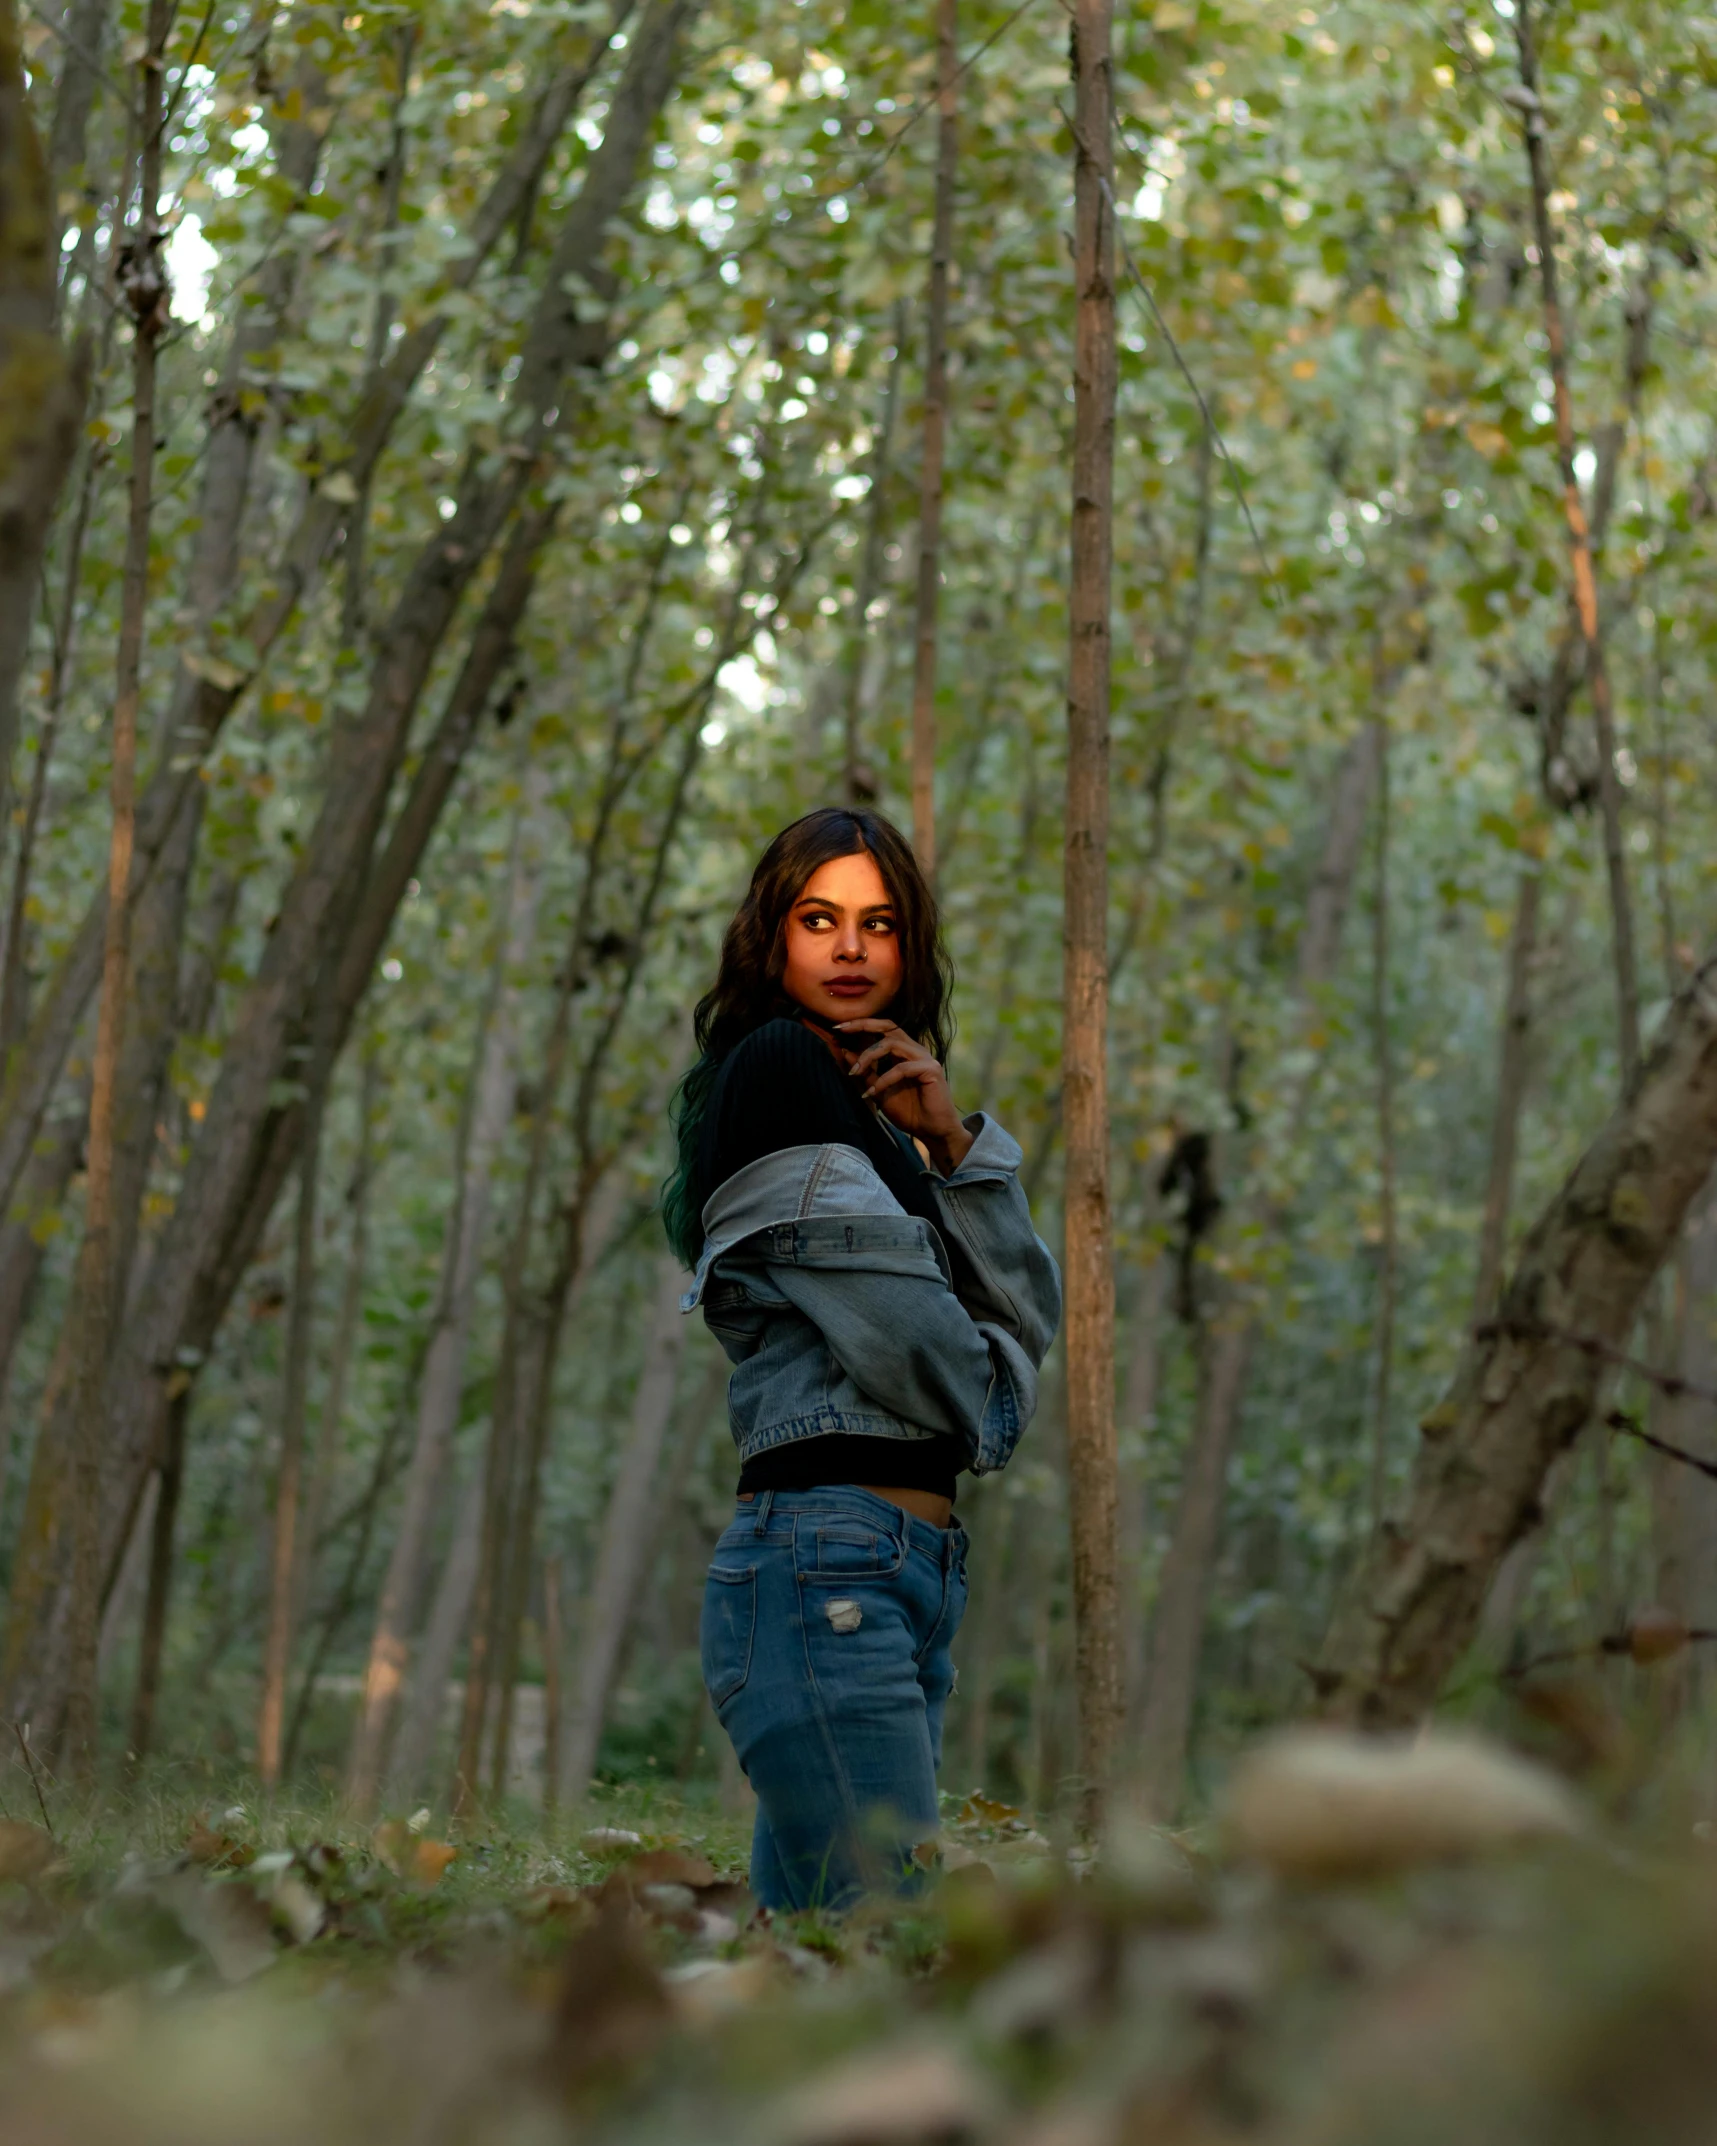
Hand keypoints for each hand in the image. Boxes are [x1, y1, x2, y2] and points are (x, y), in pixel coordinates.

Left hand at [835, 1018, 973, 1174]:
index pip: (882, 1029)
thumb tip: (845, 1052)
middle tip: (840, 1029)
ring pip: (892, 1044)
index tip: (837, 1028)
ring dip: (868, 1056)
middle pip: (888, 1026)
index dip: (861, 1024)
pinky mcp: (931, 1070)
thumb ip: (866, 1073)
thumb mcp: (879, 1091)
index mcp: (904, 1052)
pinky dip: (884, 1079)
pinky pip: (901, 1068)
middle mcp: (915, 1050)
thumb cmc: (909, 1112)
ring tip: (855, 1072)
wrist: (932, 1131)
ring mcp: (924, 1058)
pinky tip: (873, 1092)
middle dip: (862, 1025)